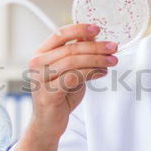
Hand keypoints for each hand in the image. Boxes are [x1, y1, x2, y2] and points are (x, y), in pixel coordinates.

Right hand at [28, 23, 117, 137]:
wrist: (48, 122)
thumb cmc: (60, 95)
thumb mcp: (70, 70)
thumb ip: (77, 54)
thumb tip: (93, 36)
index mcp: (41, 54)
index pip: (59, 34)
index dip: (79, 29)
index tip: (97, 29)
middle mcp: (37, 64)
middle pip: (70, 49)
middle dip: (95, 47)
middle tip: (113, 47)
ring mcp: (41, 79)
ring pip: (72, 62)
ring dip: (96, 59)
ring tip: (112, 61)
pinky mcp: (49, 93)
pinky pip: (73, 78)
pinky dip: (90, 73)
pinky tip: (102, 73)